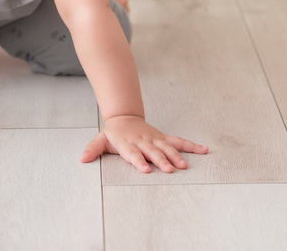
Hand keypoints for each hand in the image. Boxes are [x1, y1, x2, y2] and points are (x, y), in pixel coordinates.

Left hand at [80, 115, 207, 173]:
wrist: (124, 117)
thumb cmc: (114, 133)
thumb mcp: (101, 140)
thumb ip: (93, 149)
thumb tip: (82, 159)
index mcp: (128, 144)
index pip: (134, 154)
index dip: (139, 161)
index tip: (146, 170)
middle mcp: (144, 141)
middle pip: (153, 152)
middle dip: (162, 161)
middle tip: (170, 170)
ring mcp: (155, 139)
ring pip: (168, 147)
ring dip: (176, 156)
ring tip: (184, 166)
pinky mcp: (163, 138)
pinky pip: (179, 142)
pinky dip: (191, 146)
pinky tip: (204, 150)